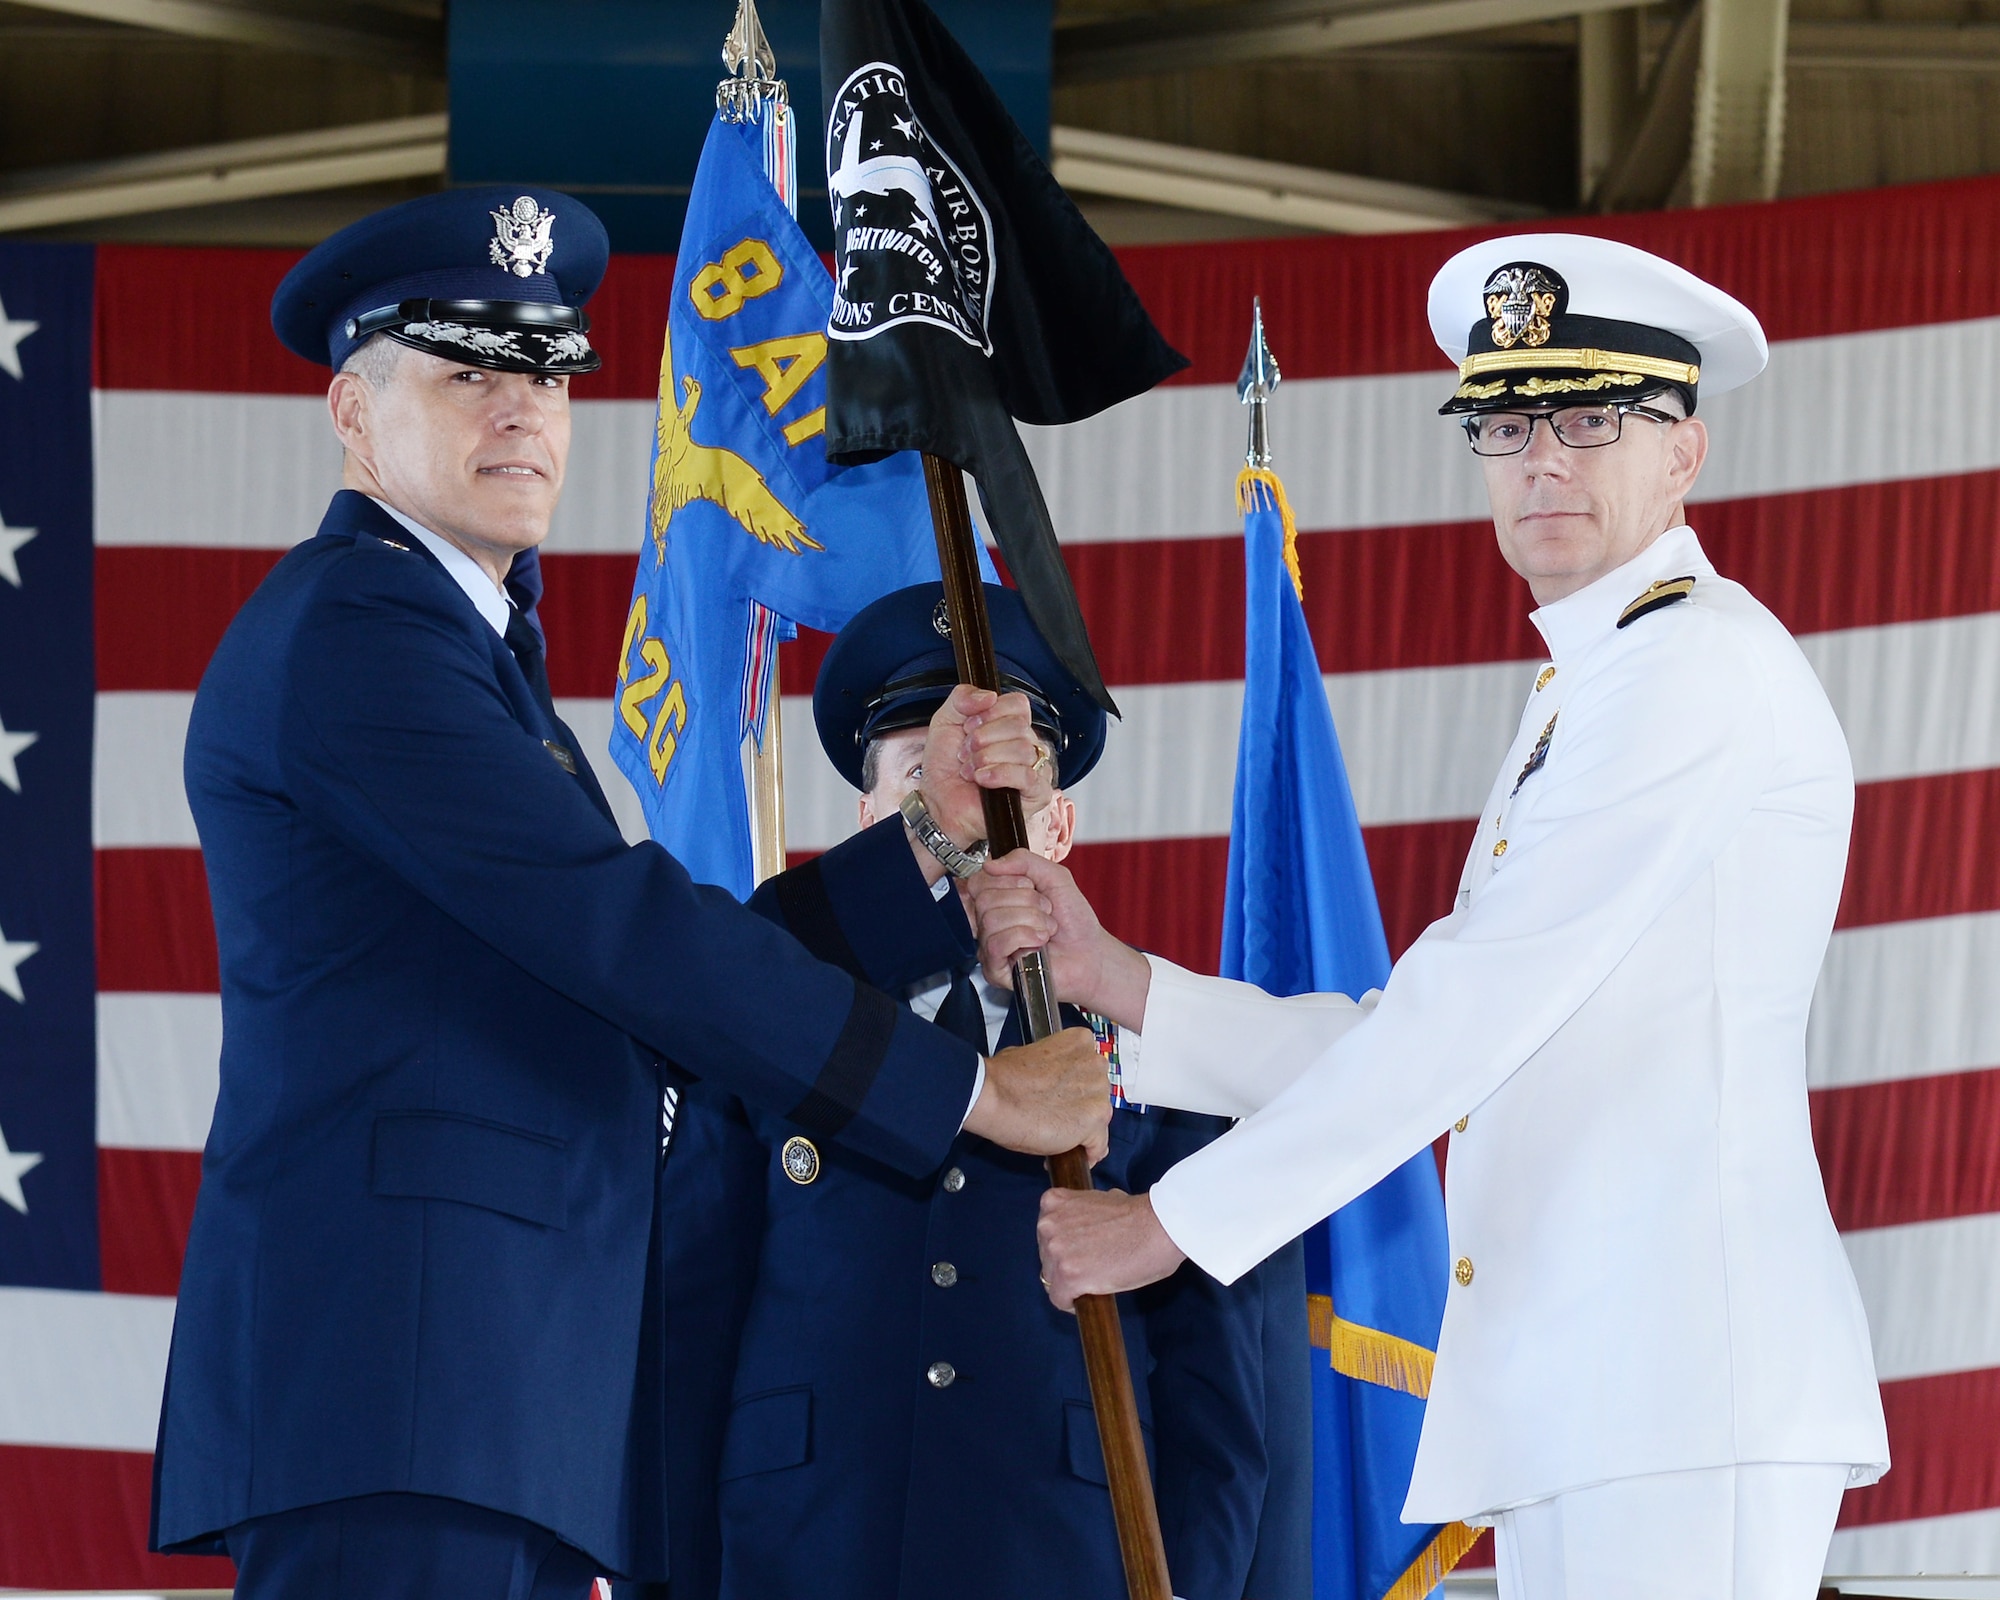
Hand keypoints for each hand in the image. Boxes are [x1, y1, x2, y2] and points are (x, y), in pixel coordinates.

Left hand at [919, 685, 1053, 848]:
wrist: (939, 804)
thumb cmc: (946, 769)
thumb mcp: (945, 721)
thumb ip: (962, 698)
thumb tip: (988, 695)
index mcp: (1009, 725)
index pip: (1018, 704)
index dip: (991, 712)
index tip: (969, 726)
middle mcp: (1026, 745)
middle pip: (1019, 726)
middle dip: (983, 738)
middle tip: (966, 752)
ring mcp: (1034, 769)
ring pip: (1022, 749)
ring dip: (987, 759)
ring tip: (971, 770)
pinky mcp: (1036, 794)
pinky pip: (1028, 776)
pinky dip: (1000, 774)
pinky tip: (983, 779)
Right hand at [963, 1026, 1111, 1164]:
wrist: (994, 1097)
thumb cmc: (1003, 1077)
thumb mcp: (1032, 1053)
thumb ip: (1053, 1064)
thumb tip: (1051, 1078)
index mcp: (1080, 1042)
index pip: (1090, 1067)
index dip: (1078, 1084)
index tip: (1065, 1096)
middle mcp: (1095, 1064)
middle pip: (1098, 1092)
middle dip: (1082, 1105)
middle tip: (1059, 1117)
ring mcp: (1098, 1093)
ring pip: (1099, 1119)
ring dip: (1084, 1130)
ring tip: (1061, 1139)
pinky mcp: (1094, 1121)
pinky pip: (1098, 1144)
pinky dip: (1087, 1153)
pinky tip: (1071, 1157)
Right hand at [964, 850, 1150, 1027]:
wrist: (1091, 953)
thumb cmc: (1074, 920)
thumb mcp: (1054, 877)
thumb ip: (1023, 861)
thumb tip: (990, 864)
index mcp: (997, 899)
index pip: (979, 881)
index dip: (1009, 880)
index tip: (1031, 888)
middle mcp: (988, 922)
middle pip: (985, 899)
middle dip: (1026, 901)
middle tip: (1046, 911)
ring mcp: (989, 946)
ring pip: (991, 920)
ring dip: (1031, 920)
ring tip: (1046, 929)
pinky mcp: (995, 970)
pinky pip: (996, 944)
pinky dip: (1024, 937)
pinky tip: (1038, 943)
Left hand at [1036, 1189, 1186, 1311]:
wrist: (1160, 1226)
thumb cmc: (1138, 1215)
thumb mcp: (1099, 1200)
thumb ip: (1082, 1214)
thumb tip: (1083, 1227)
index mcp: (1053, 1203)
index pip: (1046, 1234)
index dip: (1064, 1247)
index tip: (1078, 1255)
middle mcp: (1048, 1225)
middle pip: (1046, 1257)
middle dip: (1065, 1264)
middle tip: (1091, 1269)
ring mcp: (1056, 1250)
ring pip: (1052, 1280)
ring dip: (1070, 1284)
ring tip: (1094, 1283)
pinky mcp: (1068, 1276)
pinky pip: (1059, 1300)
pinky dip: (1071, 1304)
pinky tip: (1089, 1299)